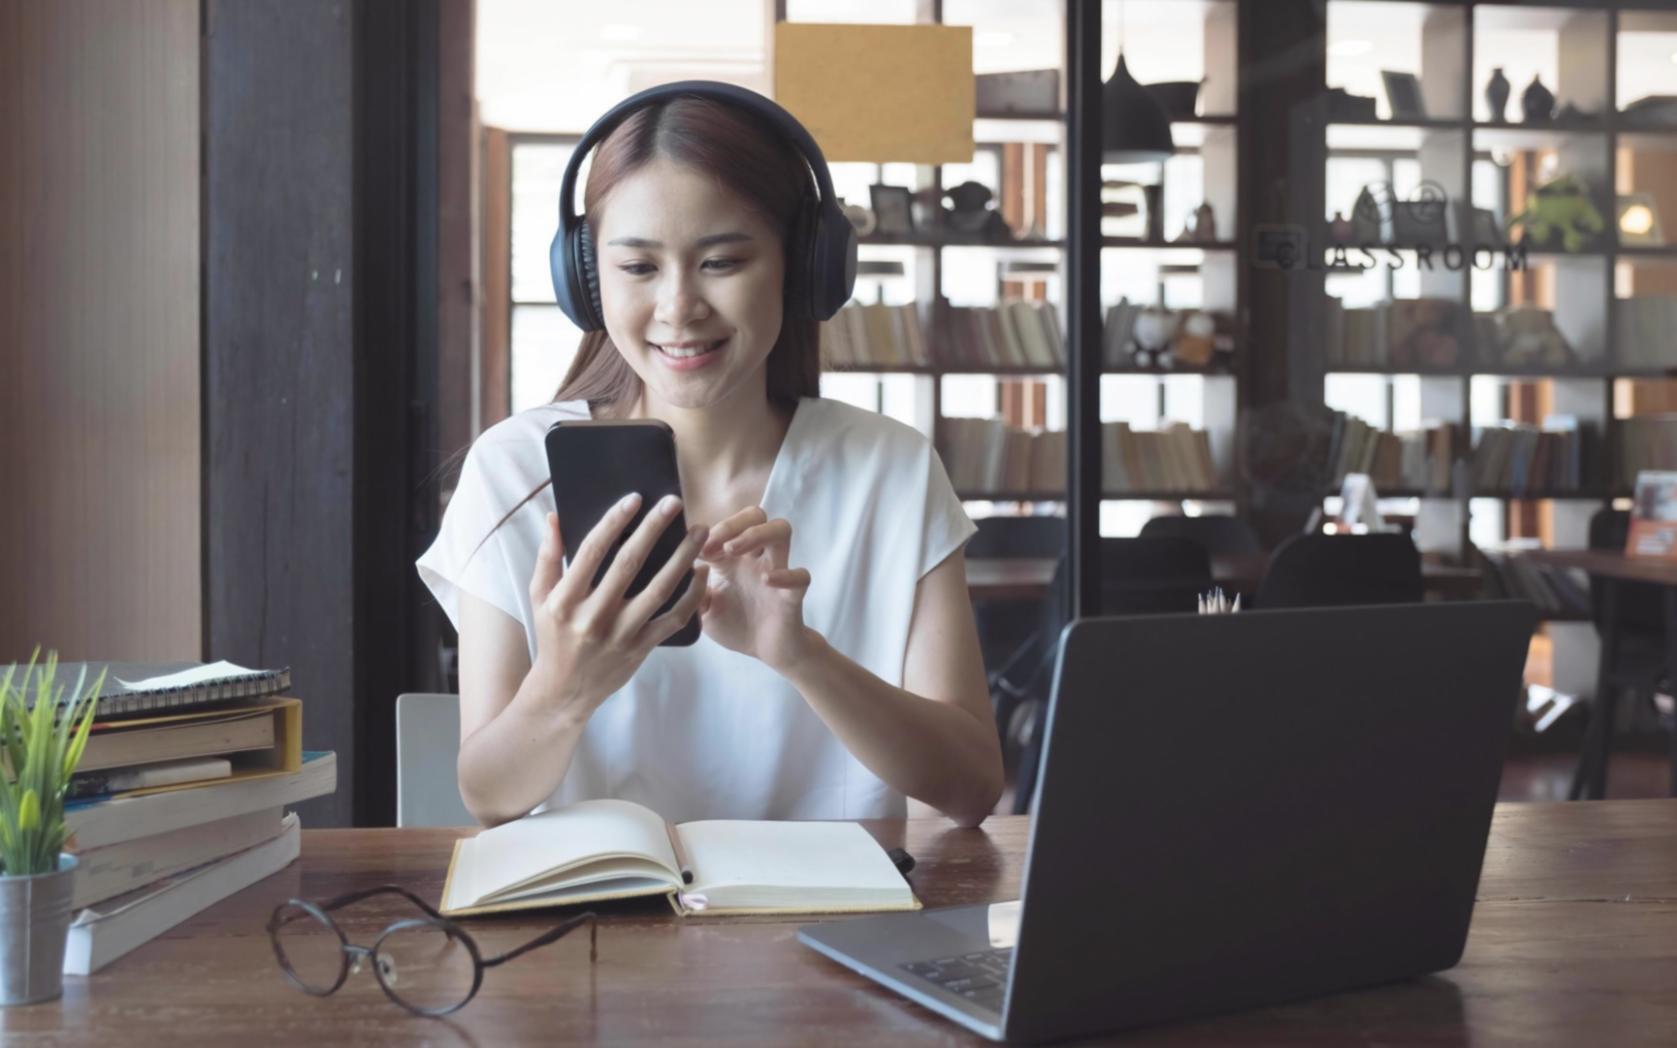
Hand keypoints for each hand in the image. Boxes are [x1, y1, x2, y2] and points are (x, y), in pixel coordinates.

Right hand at [527, 493, 708, 715]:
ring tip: (699, 531)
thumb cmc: (553, 637)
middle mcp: (593, 616)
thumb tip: (555, 516)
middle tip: (673, 502)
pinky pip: (674, 619)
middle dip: (653, 528)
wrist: (564, 691)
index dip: (614, 522)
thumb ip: (549, 557)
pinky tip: (701, 572)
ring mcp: (620, 634)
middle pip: (629, 564)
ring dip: (683, 557)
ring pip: (659, 589)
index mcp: (565, 600)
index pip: (593, 551)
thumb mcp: (540, 597)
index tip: (634, 499)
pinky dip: (692, 595)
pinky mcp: (641, 649)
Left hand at [697, 508, 816, 671]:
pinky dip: (786, 575)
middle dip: (734, 523)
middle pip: (756, 515)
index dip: (710, 531)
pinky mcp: (792, 595)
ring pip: (781, 530)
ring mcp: (777, 572)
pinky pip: (801, 576)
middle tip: (713, 545)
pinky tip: (767, 580)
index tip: (695, 550)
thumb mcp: (703, 610)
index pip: (727, 525)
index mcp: (734, 558)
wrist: (766, 652)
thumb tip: (675, 573)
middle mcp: (756, 558)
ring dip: (757, 534)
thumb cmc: (735, 625)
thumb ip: (690, 592)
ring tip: (733, 550)